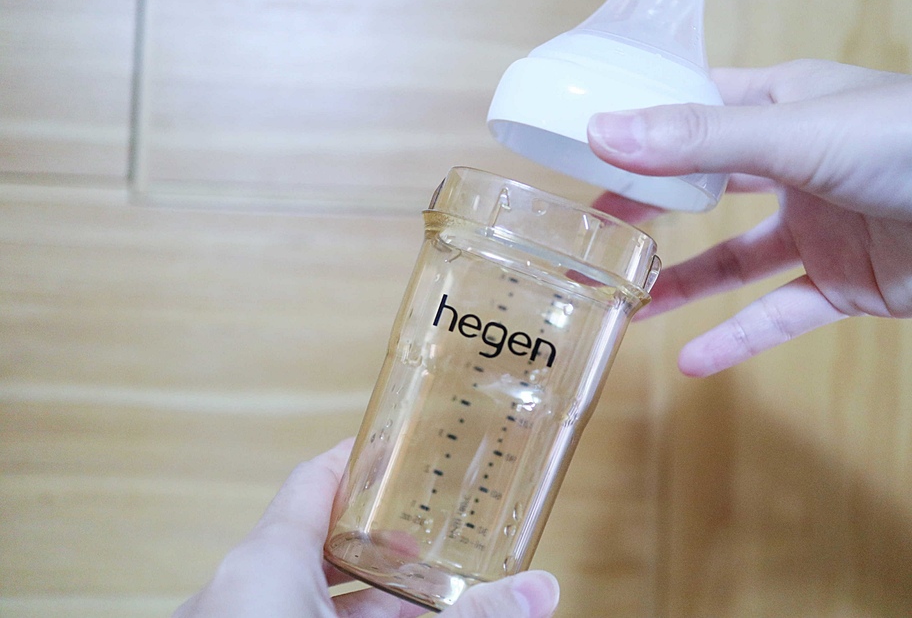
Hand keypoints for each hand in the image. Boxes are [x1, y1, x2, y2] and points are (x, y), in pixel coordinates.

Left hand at [173, 439, 559, 617]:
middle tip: (425, 534)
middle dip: (374, 539)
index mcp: (262, 565)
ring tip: (417, 595)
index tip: (396, 448)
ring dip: (358, 593)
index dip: (357, 460)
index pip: (312, 482)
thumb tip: (540, 589)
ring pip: (295, 591)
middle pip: (308, 538)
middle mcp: (232, 591)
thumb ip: (469, 616)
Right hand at [587, 59, 911, 375]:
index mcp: (782, 105)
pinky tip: (695, 360)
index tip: (583, 155)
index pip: (694, 112)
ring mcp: (822, 226)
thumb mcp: (798, 131)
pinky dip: (741, 338)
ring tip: (627, 305)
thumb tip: (605, 135)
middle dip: (650, 212)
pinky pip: (782, 312)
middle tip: (591, 236)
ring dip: (685, 283)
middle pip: (706, 188)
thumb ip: (701, 141)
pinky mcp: (849, 283)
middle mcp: (797, 163)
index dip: (641, 132)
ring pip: (736, 258)